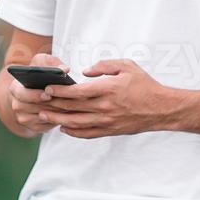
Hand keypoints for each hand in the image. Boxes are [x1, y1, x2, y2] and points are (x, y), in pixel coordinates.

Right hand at [8, 53, 69, 135]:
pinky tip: (67, 113)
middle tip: (65, 102)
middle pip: (33, 108)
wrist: (34, 90)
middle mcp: (16, 105)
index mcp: (14, 89)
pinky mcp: (33, 127)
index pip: (22, 94)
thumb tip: (65, 69)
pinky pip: (47, 126)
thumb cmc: (39, 74)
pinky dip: (57, 120)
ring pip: (42, 117)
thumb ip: (53, 63)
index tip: (48, 94)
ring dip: (56, 113)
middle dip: (50, 105)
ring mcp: (24, 118)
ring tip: (70, 107)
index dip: (35, 95)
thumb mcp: (43, 63)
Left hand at [36, 59, 181, 138]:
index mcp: (107, 89)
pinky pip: (87, 134)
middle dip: (53, 104)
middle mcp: (105, 107)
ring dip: (58, 120)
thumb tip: (85, 71)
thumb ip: (104, 65)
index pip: (77, 92)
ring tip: (44, 115)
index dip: (59, 91)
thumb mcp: (127, 66)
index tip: (46, 88)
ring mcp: (107, 121)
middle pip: (72, 108)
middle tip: (38, 101)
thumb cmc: (144, 85)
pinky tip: (63, 128)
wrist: (161, 108)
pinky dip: (73, 132)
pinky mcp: (110, 130)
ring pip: (76, 123)